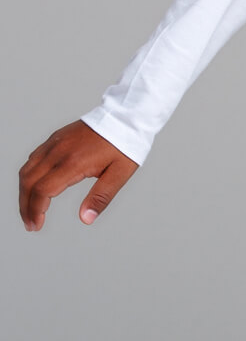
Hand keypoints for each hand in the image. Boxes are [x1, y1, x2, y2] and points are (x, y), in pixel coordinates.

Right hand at [19, 121, 138, 231]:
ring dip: (24, 191)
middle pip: (28, 182)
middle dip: (25, 206)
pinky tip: (35, 186)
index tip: (36, 225)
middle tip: (30, 224)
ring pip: (27, 169)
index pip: (43, 190)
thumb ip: (101, 197)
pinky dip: (29, 175)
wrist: (126, 115)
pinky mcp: (56, 137)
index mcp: (73, 162)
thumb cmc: (125, 144)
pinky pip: (34, 158)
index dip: (35, 210)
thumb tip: (86, 219)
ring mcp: (55, 142)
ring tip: (30, 209)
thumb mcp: (120, 174)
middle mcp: (58, 151)